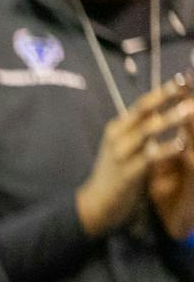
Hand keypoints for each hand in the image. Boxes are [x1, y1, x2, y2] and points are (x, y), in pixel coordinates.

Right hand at [78, 79, 193, 236]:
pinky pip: (150, 157)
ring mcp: (120, 154)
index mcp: (118, 128)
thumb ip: (142, 128)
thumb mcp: (126, 146)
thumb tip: (165, 109)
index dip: (163, 90)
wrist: (97, 203)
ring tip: (190, 109)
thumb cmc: (117, 172)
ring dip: (170, 119)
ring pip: (148, 131)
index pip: (143, 104)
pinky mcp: (127, 173)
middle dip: (166, 96)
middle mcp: (117, 137)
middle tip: (187, 85)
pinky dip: (167, 148)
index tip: (183, 78)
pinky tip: (182, 143)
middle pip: (144, 111)